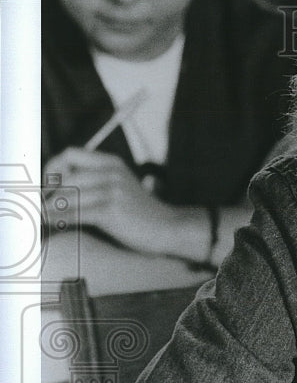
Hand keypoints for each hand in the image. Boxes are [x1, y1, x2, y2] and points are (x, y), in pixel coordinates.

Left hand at [44, 148, 207, 259]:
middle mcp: (111, 173)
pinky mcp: (110, 211)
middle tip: (40, 206)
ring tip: (42, 218)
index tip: (47, 185)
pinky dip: (59, 221)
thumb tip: (57, 188)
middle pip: (64, 177)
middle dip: (46, 193)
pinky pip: (73, 214)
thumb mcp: (121, 186)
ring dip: (49, 209)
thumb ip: (96, 180)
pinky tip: (54, 225)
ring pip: (65, 197)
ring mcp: (112, 191)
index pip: (70, 154)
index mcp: (112, 163)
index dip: (52, 168)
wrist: (169, 228)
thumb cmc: (142, 213)